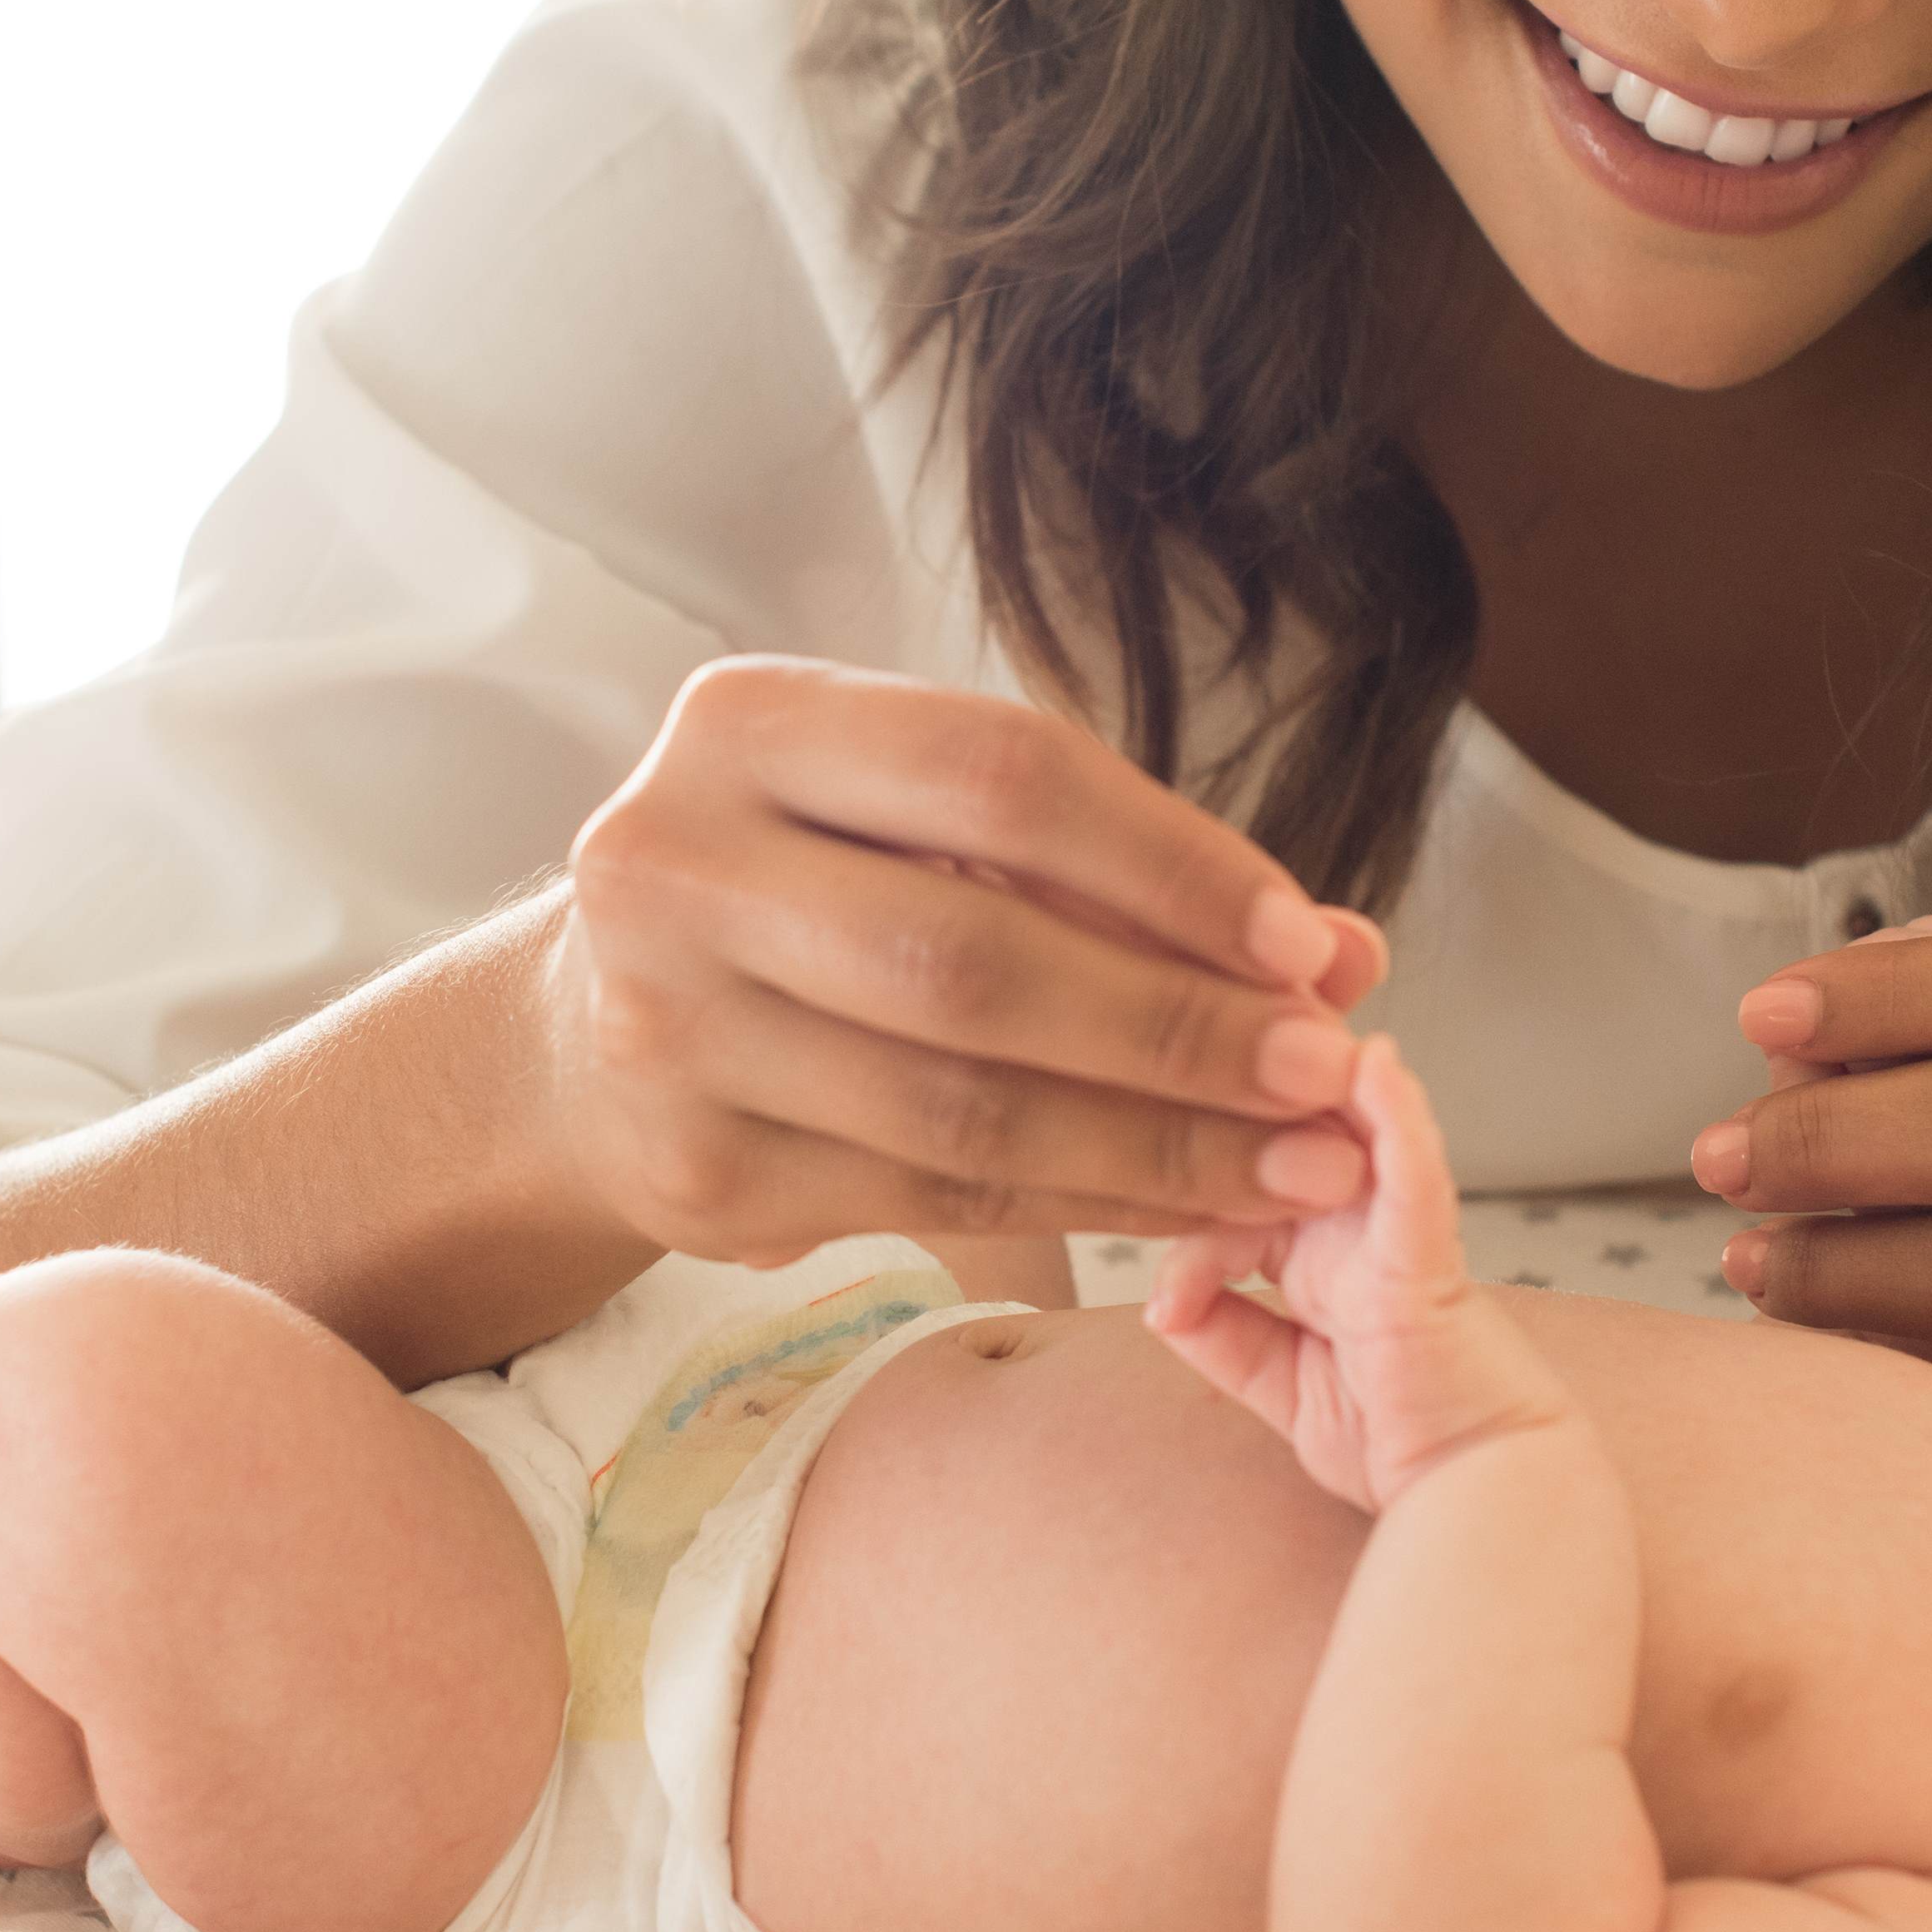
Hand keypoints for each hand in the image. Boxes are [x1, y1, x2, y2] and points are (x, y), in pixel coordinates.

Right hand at [542, 656, 1391, 1265]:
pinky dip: (1086, 1206)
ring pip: (960, 1108)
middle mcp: (674, 863)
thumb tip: (1343, 956)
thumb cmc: (810, 892)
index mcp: (745, 725)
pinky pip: (933, 1202)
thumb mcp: (927, 828)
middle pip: (974, 957)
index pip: (998, 775)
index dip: (1170, 864)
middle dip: (1177, 1025)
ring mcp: (667, 1029)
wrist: (588, 1026)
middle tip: (1323, 1071)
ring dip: (1157, 1143)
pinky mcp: (694, 1174)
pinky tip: (1191, 1207)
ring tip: (1297, 1164)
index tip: (1305, 943)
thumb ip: (1120, 874)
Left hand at [1146, 1037, 1570, 1513]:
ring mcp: (1393, 1233)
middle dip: (1245, 1094)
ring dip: (1314, 1073)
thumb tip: (1156, 1301)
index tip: (1166, 1288)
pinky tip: (1376, 1064)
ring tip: (1276, 1014)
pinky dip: (1396, 1117)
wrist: (1488, 1496)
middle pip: (1286, 1130)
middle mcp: (1352, 1228)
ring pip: (1350, 1125)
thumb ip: (1220, 1334)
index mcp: (1315, 1250)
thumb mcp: (1277, 1385)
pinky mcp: (1430, 1256)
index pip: (1234, 1183)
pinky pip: (1413, 1173)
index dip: (1186, 1204)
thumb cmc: (1403, 1441)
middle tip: (1185, 1061)